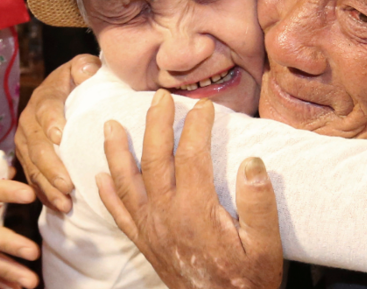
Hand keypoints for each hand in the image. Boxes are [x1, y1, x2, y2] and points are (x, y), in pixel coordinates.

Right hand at [14, 54, 100, 211]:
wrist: (67, 90)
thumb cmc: (81, 80)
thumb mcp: (83, 68)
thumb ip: (84, 67)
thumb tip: (85, 71)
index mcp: (45, 97)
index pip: (46, 108)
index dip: (51, 121)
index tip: (61, 136)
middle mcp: (30, 121)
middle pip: (37, 145)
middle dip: (51, 166)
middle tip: (67, 183)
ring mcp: (27, 143)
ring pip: (33, 167)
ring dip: (48, 186)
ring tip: (65, 202)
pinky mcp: (30, 159)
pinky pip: (34, 179)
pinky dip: (45, 194)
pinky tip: (59, 208)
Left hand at [97, 92, 282, 288]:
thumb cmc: (247, 280)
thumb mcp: (267, 245)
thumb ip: (259, 204)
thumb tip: (252, 162)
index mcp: (196, 211)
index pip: (191, 156)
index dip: (196, 126)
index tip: (205, 106)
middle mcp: (167, 216)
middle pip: (154, 160)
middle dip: (155, 124)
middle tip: (158, 97)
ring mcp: (152, 230)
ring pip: (127, 183)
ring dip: (118, 151)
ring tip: (111, 124)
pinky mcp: (146, 243)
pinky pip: (120, 214)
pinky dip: (108, 194)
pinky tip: (99, 177)